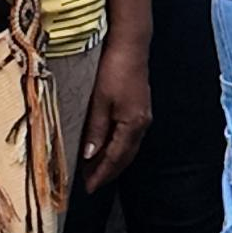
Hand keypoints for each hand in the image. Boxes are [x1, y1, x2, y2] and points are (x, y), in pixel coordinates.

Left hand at [80, 38, 152, 192]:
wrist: (130, 44)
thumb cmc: (114, 69)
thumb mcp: (100, 101)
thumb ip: (96, 130)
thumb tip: (90, 156)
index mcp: (133, 125)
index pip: (116, 158)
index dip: (101, 174)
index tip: (88, 188)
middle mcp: (142, 124)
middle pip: (125, 157)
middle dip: (108, 172)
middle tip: (89, 183)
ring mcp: (143, 117)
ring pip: (128, 148)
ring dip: (112, 161)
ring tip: (94, 169)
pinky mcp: (140, 109)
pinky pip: (129, 137)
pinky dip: (117, 148)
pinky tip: (106, 147)